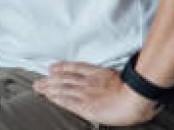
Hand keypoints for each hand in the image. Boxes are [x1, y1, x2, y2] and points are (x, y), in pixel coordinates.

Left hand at [33, 62, 158, 126]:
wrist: (135, 98)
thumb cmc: (135, 90)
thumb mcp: (123, 77)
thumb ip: (113, 77)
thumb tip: (111, 79)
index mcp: (98, 73)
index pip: (75, 68)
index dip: (62, 68)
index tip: (52, 68)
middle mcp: (89, 81)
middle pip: (64, 78)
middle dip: (50, 79)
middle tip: (38, 81)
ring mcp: (86, 93)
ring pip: (62, 88)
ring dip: (49, 88)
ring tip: (38, 88)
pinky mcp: (85, 105)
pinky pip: (67, 101)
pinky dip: (57, 98)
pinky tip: (49, 97)